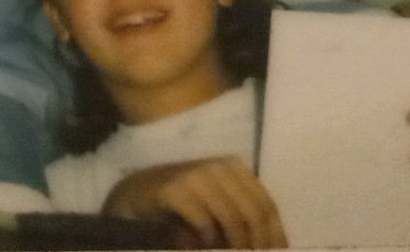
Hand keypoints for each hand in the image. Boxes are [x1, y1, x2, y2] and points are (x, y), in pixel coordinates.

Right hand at [102, 156, 287, 248]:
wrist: (135, 196)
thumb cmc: (182, 205)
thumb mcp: (216, 209)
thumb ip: (239, 220)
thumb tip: (271, 247)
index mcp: (234, 168)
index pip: (266, 205)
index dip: (275, 235)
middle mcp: (218, 166)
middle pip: (253, 212)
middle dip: (257, 244)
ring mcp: (195, 175)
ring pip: (232, 217)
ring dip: (235, 245)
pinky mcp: (174, 189)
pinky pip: (203, 219)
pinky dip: (208, 238)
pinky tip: (203, 245)